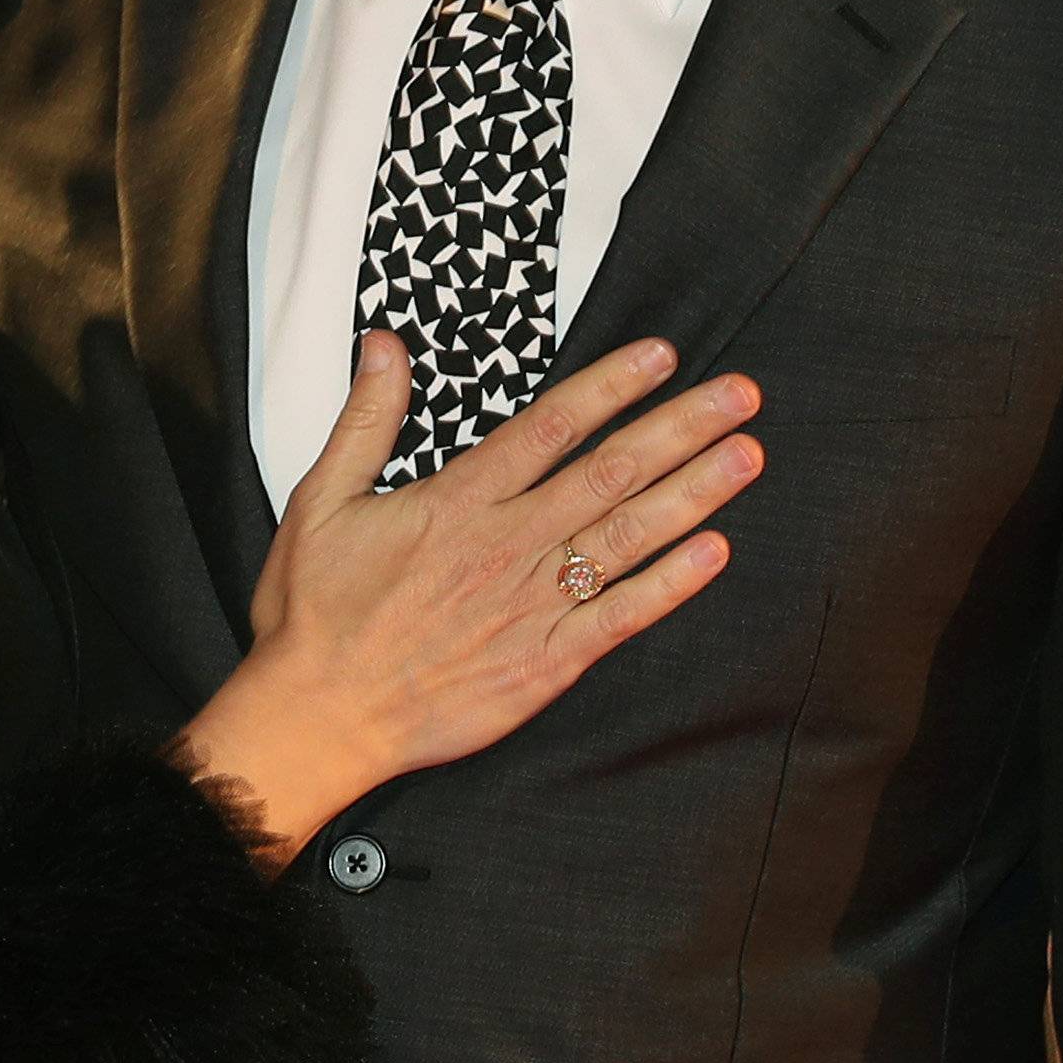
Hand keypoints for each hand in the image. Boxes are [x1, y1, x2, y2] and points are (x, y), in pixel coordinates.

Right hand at [181, 332, 760, 859]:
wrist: (317, 718)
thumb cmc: (315, 613)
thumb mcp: (322, 499)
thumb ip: (365, 418)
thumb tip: (385, 344)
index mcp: (459, 502)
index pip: (552, 426)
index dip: (612, 385)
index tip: (662, 355)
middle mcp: (507, 547)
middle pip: (611, 471)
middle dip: (682, 428)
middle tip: (739, 394)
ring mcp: (531, 607)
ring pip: (628, 536)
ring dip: (694, 493)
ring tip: (747, 455)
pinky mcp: (543, 664)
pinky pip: (619, 617)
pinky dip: (669, 585)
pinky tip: (714, 553)